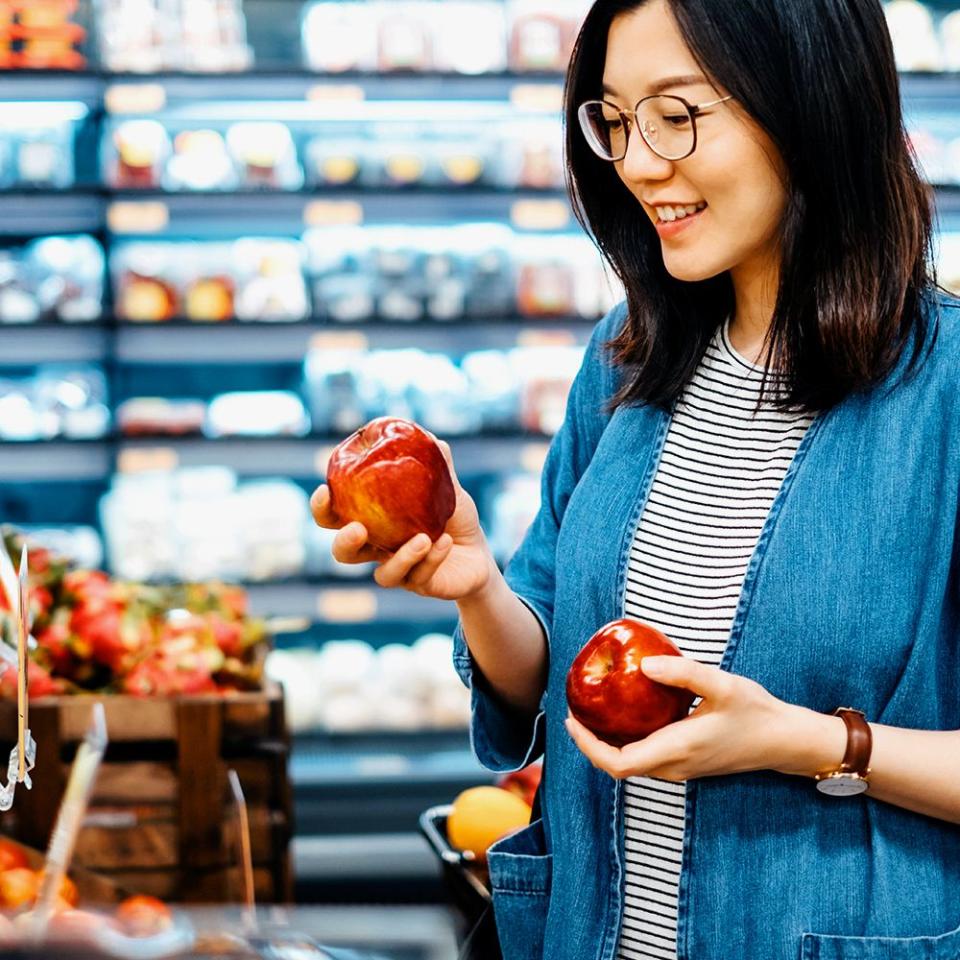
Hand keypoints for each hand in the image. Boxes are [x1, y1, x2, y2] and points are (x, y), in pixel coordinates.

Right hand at [310, 438, 494, 601]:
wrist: (480, 554)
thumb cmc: (454, 518)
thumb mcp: (448, 490)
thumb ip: (438, 468)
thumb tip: (434, 441)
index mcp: (374, 521)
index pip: (335, 517)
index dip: (322, 508)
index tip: (324, 490)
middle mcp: (378, 549)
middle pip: (343, 553)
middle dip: (344, 542)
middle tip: (358, 528)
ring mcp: (398, 570)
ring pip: (383, 576)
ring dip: (401, 556)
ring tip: (424, 537)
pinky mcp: (420, 585)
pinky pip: (419, 577)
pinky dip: (431, 559)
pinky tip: (445, 543)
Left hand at [564, 657, 805, 781]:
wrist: (785, 741)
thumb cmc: (756, 712)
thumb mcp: (722, 685)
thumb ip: (683, 673)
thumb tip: (643, 664)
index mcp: (678, 749)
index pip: (619, 763)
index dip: (588, 746)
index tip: (572, 720)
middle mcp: (675, 766)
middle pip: (618, 766)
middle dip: (590, 743)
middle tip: (574, 711)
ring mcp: (681, 769)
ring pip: (632, 765)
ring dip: (606, 744)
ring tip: (591, 712)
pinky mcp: (687, 763)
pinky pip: (645, 758)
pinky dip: (625, 742)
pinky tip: (625, 714)